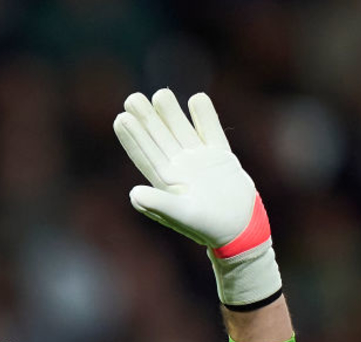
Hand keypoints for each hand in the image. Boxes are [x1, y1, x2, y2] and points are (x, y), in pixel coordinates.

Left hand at [113, 89, 280, 308]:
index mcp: (166, 182)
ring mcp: (200, 161)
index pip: (145, 155)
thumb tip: (133, 194)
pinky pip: (211, 132)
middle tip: (132, 98)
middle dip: (146, 119)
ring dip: (171, 114)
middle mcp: (180, 168)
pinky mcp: (221, 157)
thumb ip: (158, 204)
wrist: (240, 229)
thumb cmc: (207, 227)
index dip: (133, 138)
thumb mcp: (182, 215)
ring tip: (160, 94)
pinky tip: (197, 98)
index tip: (120, 118)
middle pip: (160, 138)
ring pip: (182, 131)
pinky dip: (205, 117)